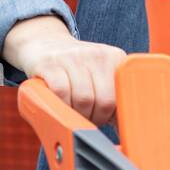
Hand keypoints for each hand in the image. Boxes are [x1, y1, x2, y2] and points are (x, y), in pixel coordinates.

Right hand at [2, 14, 126, 128]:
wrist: (44, 42)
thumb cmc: (76, 67)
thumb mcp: (100, 74)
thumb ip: (113, 95)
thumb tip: (124, 128)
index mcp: (115, 57)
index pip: (123, 95)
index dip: (115, 115)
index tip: (107, 122)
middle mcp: (97, 54)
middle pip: (105, 101)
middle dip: (96, 119)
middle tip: (88, 119)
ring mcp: (73, 57)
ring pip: (84, 100)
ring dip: (78, 115)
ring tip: (74, 113)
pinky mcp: (50, 63)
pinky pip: (61, 94)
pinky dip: (61, 106)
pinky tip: (60, 106)